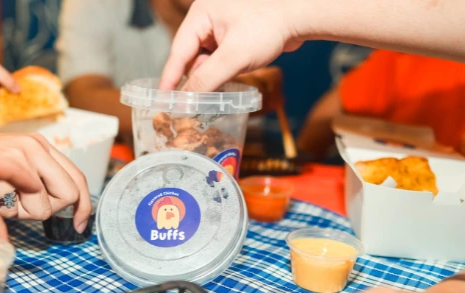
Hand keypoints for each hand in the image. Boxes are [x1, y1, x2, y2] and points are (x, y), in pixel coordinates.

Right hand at [160, 0, 303, 91]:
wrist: (302, 16)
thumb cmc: (269, 27)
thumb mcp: (233, 58)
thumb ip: (206, 80)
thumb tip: (185, 101)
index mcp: (200, 14)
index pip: (178, 50)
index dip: (170, 77)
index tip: (162, 99)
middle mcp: (208, 18)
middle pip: (191, 56)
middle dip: (193, 80)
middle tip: (187, 106)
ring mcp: (222, 26)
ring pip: (206, 58)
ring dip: (208, 78)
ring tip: (208, 98)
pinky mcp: (235, 34)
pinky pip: (220, 57)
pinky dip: (220, 72)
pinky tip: (222, 86)